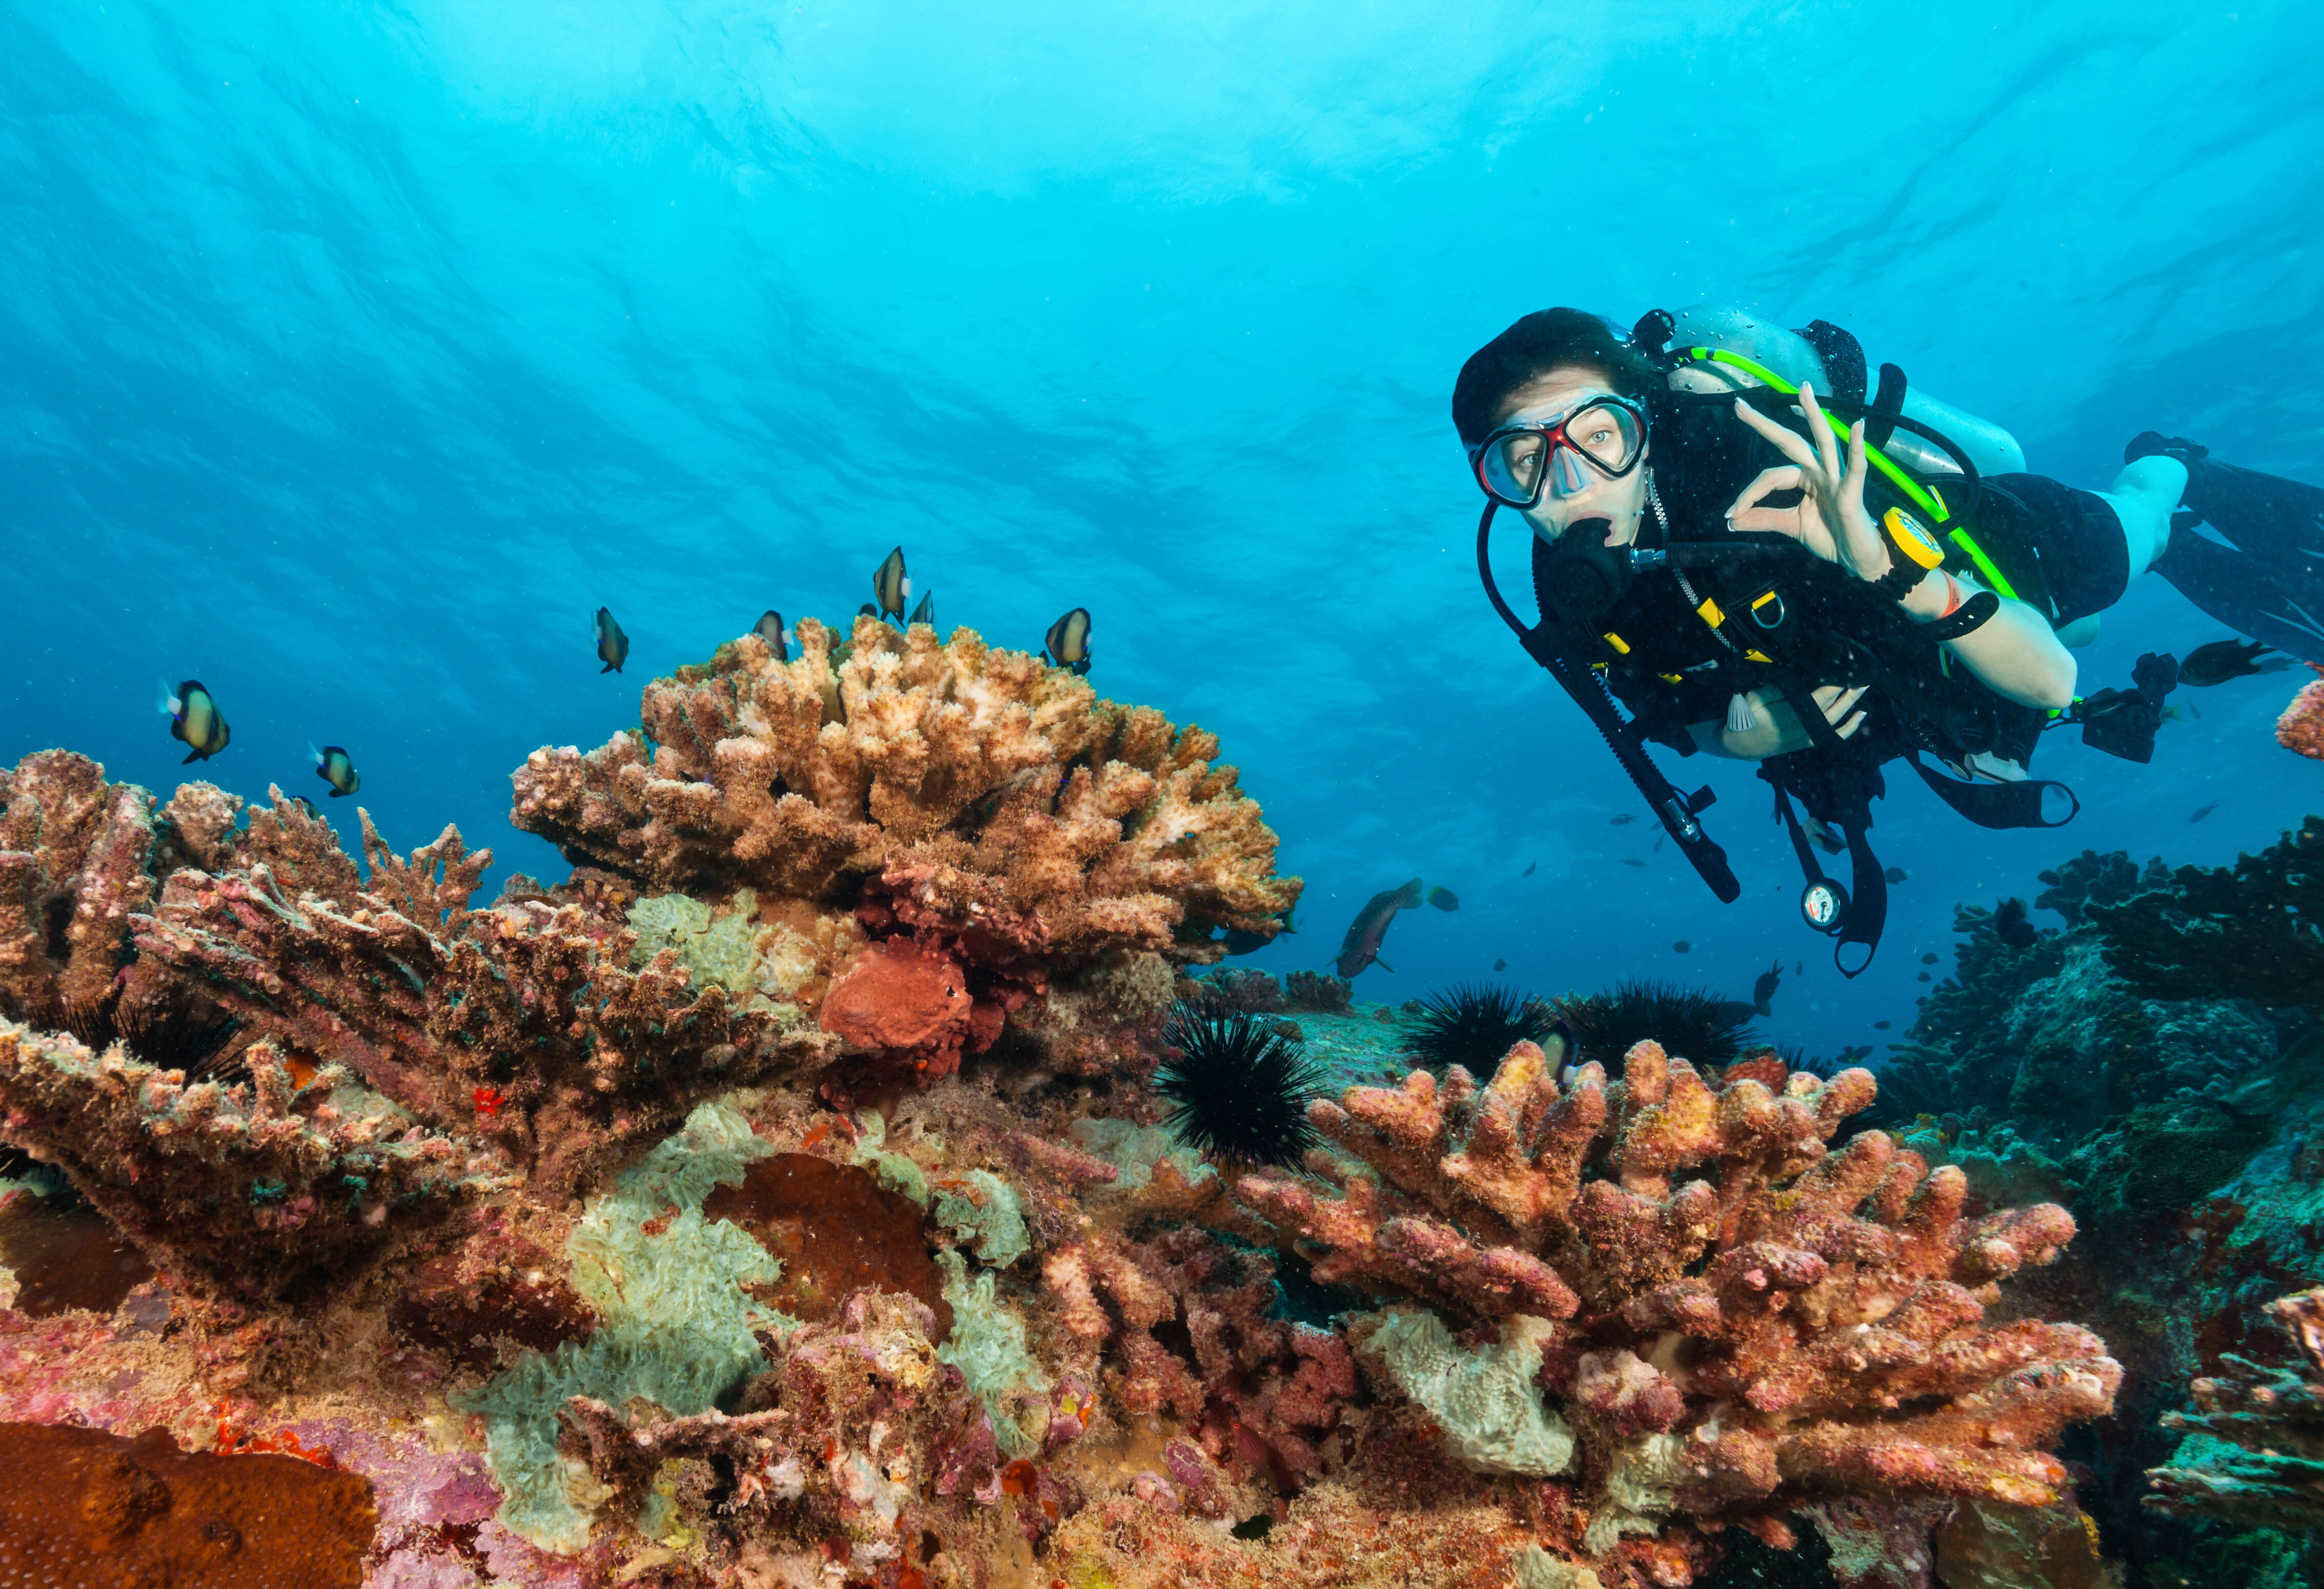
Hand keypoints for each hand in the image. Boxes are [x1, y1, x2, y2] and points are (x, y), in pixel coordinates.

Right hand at [1715, 684, 1868, 758]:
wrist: (1745, 745)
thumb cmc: (1748, 719)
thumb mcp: (1754, 699)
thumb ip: (1774, 688)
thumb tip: (1793, 675)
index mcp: (1793, 713)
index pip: (1822, 694)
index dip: (1836, 681)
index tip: (1846, 666)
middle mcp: (1807, 725)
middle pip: (1835, 704)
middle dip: (1848, 688)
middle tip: (1861, 672)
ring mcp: (1812, 735)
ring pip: (1839, 717)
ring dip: (1853, 701)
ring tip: (1864, 686)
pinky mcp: (1812, 741)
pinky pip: (1837, 735)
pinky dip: (1851, 726)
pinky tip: (1862, 714)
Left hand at [1726, 382, 1893, 584]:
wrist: (1858, 558)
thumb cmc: (1831, 537)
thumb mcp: (1791, 526)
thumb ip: (1764, 519)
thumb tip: (1731, 520)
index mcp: (1804, 478)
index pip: (1769, 477)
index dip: (1748, 494)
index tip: (1731, 514)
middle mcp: (1819, 472)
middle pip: (1790, 442)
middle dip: (1764, 424)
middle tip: (1738, 406)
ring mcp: (1837, 478)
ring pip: (1823, 441)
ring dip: (1814, 414)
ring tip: (1804, 389)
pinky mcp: (1853, 491)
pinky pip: (1856, 467)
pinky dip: (1857, 447)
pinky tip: (1858, 425)